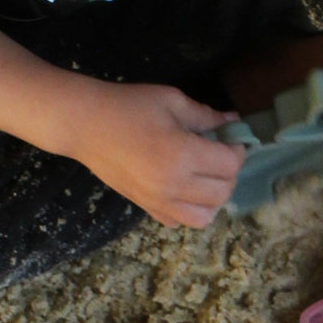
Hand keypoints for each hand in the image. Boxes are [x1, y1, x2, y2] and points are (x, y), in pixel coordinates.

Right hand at [71, 80, 245, 227]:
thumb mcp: (172, 101)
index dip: (238, 149)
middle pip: (223, 192)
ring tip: (206, 177)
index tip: (230, 138)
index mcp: (182, 155)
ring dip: (213, 198)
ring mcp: (158, 201)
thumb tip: (233, 121)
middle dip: (229, 172)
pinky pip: (178, 222)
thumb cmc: (128, 106)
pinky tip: (184, 190)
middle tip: (219, 154)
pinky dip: (189, 210)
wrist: (84, 125)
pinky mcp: (145, 207)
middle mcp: (173, 185)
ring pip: (204, 217)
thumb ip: (206, 115)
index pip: (230, 164)